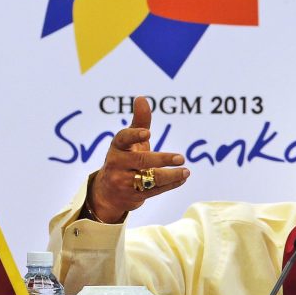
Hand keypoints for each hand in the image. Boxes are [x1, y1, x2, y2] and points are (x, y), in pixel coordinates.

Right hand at [90, 97, 189, 222]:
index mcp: (117, 147)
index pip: (123, 138)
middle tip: (181, 157)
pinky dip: (171, 185)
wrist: (109, 192)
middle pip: (141, 161)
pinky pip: (155, 191)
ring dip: (171, 176)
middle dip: (162, 159)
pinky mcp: (133, 196)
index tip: (148, 133)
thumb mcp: (130, 142)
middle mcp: (117, 164)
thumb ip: (139, 122)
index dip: (134, 135)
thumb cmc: (124, 159)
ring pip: (150, 179)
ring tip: (186, 171)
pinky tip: (182, 179)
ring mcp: (124, 182)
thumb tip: (142, 98)